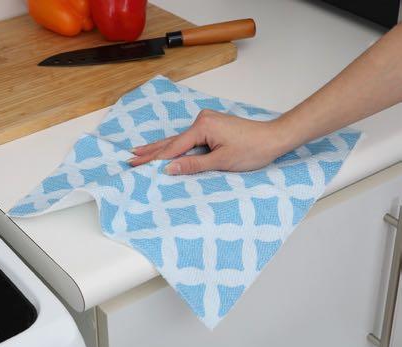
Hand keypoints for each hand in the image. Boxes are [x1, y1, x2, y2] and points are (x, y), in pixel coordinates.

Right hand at [129, 109, 289, 174]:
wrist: (274, 138)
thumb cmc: (253, 149)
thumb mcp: (221, 161)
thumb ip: (193, 165)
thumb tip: (168, 168)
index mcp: (202, 126)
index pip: (173, 147)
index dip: (153, 159)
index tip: (135, 165)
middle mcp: (202, 121)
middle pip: (171, 141)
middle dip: (151, 151)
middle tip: (130, 158)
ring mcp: (206, 123)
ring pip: (178, 140)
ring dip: (160, 148)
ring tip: (140, 152)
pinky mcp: (212, 128)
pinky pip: (188, 140)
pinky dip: (175, 147)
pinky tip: (165, 149)